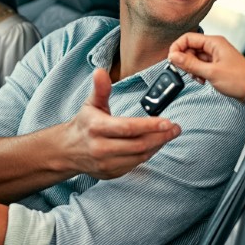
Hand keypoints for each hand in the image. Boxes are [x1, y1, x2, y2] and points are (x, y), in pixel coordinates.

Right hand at [59, 68, 180, 178]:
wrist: (68, 151)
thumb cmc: (85, 124)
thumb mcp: (90, 104)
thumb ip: (100, 89)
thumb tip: (101, 71)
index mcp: (96, 128)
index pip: (127, 127)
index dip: (149, 125)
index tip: (167, 122)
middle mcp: (100, 148)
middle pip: (138, 145)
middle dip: (160, 137)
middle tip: (175, 128)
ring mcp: (106, 163)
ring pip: (139, 156)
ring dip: (157, 145)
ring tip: (169, 134)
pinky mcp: (111, 173)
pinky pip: (135, 164)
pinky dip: (148, 154)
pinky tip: (155, 144)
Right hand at [168, 32, 244, 101]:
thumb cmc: (239, 80)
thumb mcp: (210, 72)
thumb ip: (190, 64)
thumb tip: (174, 56)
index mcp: (214, 42)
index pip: (188, 38)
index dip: (177, 48)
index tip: (172, 60)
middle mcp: (215, 46)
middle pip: (190, 48)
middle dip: (185, 60)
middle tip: (185, 72)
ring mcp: (216, 56)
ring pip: (195, 58)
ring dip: (192, 68)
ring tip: (198, 78)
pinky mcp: (217, 66)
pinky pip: (201, 65)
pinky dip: (199, 73)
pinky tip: (203, 80)